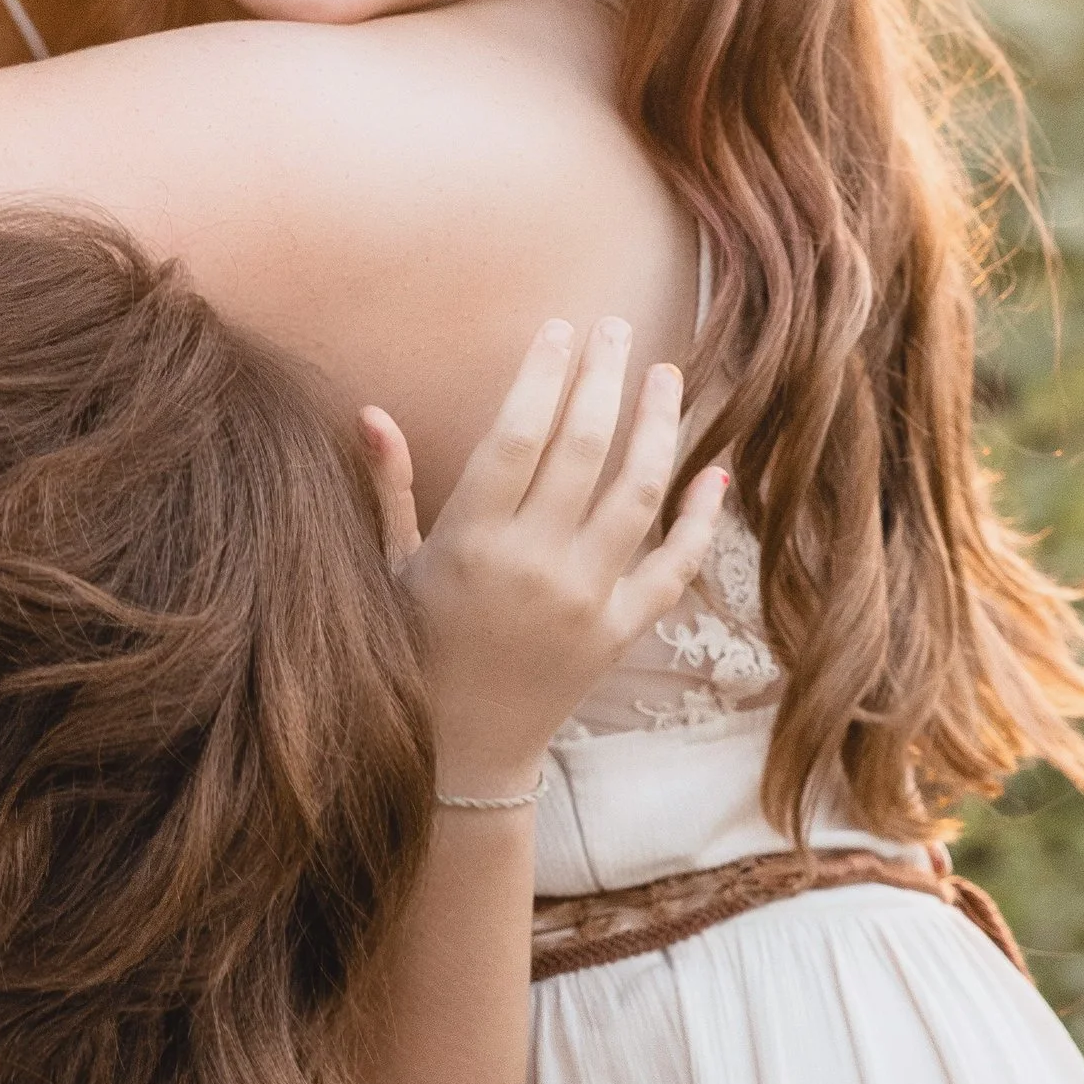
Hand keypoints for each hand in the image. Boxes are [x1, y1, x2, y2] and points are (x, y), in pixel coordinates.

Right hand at [362, 316, 727, 798]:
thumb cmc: (413, 653)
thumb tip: (370, 411)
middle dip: (603, 376)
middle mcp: (534, 564)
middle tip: (614, 326)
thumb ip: (389, 489)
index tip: (559, 329)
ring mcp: (585, 598)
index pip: (518, 434)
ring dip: (660, 425)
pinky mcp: (620, 631)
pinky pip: (674, 565)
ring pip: (639, 491)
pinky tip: (713, 473)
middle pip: (584, 446)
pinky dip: (699, 518)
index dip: (543, 374)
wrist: (460, 756)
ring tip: (666, 376)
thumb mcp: (389, 571)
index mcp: (471, 542)